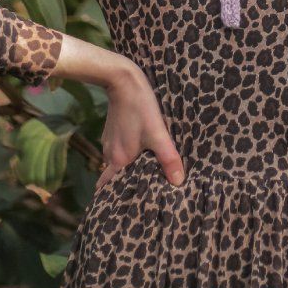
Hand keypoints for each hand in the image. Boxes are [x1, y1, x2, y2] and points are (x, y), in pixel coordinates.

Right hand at [95, 57, 184, 190]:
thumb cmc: (141, 108)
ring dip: (126, 169)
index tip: (121, 207)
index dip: (113, 198)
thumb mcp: (158, 134)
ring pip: (116, 163)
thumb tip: (179, 183)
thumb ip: (168, 159)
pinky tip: (138, 152)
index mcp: (118, 160)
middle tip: (138, 192)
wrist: (123, 80)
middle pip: (113, 177)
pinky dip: (126, 155)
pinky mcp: (112, 131)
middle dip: (124, 185)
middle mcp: (109, 154)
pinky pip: (118, 150)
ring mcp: (109, 142)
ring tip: (142, 174)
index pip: (108, 188)